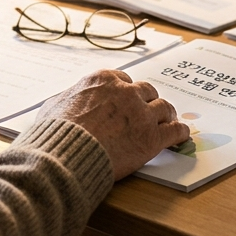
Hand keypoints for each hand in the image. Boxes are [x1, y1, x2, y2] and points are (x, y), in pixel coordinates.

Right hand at [37, 70, 188, 180]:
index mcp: (104, 80)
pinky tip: (181, 135)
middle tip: (149, 111)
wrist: (67, 154)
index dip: (127, 92)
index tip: (129, 100)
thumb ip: (67, 98)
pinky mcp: (152, 137)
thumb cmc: (57, 132)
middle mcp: (126, 92)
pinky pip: (175, 131)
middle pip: (147, 91)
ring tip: (169, 121)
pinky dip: (180, 132)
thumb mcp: (54, 105)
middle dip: (148, 101)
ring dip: (166, 114)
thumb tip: (64, 100)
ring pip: (164, 107)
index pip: (124, 80)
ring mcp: (142, 114)